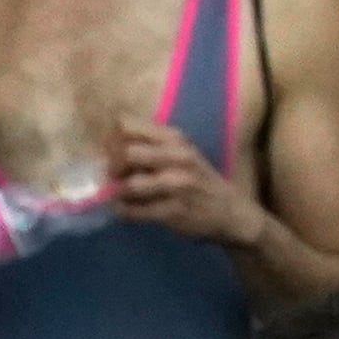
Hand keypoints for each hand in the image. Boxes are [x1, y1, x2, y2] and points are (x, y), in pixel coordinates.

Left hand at [105, 121, 267, 249]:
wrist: (230, 210)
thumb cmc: (198, 178)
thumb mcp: (181, 152)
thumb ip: (150, 145)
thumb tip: (108, 146)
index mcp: (175, 139)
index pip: (127, 125)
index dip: (113, 139)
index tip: (114, 152)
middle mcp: (178, 157)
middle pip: (127, 152)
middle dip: (114, 167)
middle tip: (116, 177)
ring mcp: (177, 185)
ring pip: (130, 184)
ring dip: (119, 193)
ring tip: (123, 196)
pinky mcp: (174, 211)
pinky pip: (134, 211)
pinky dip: (125, 212)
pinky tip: (130, 210)